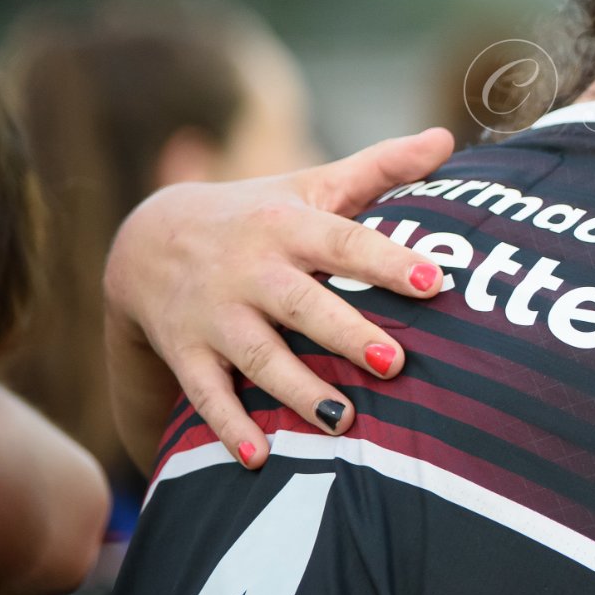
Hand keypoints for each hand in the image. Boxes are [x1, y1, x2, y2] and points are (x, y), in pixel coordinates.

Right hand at [103, 129, 453, 470]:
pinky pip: (206, 395)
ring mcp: (215, 315)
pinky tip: (260, 457)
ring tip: (344, 419)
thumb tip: (446, 137)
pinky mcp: (186, 352)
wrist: (147, 239)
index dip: (388, 260)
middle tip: (396, 364)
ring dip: (298, 390)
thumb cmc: (259, 214)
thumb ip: (380, 167)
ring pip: (259, 356)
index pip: (345, 241)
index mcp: (289, 227)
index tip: (433, 281)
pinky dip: (228, 427)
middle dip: (347, 334)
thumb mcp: (312, 184)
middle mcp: (252, 271)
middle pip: (302, 305)